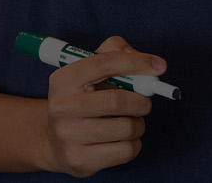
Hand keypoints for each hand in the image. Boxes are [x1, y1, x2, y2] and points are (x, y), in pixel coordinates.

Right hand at [42, 35, 161, 176]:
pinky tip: (123, 139)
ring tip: (130, 121)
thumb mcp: (87, 71)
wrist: (53, 140)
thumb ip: (113, 52)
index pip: (102, 64)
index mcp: (63, 80)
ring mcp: (69, 135)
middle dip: (141, 101)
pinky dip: (134, 143)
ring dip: (138, 123)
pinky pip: (126, 150)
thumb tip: (142, 60)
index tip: (159, 65)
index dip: (134, 63)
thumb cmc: (80, 99)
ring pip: (126, 128)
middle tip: (144, 102)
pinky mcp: (81, 159)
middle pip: (117, 101)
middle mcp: (62, 107)